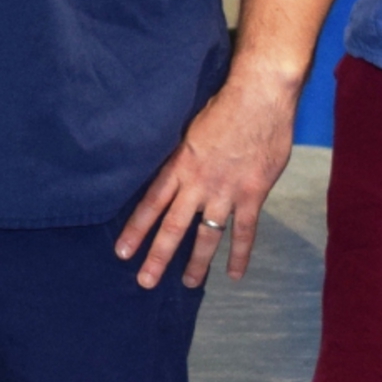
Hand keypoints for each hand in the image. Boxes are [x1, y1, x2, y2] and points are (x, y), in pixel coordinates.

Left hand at [114, 75, 298, 289]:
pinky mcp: (252, 195)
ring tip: (188, 283)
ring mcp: (226, 191)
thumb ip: (182, 154)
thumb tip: (171, 171)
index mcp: (180, 164)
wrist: (259, 97)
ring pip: (207, 235)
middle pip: (173, 226)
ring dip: (197, 262)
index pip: (151, 203)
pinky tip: (234, 275)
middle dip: (158, 256)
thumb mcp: (190, 127)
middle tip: (145, 281)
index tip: (122, 252)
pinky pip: (244, 232)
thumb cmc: (224, 106)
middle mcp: (198, 183)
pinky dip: (239, 255)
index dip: (136, 229)